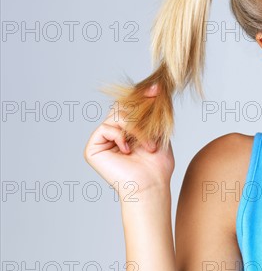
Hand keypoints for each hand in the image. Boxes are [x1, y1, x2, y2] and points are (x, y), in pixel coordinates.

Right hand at [83, 84, 173, 200]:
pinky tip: (128, 151)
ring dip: (136, 129)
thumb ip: (154, 111)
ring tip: (148, 146)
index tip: (156, 89)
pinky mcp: (93, 149)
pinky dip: (120, 136)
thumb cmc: (157, 164)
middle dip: (140, 111)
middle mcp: (112, 133)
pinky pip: (106, 128)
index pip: (129, 105)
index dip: (141, 96)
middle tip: (154, 117)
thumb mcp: (159, 131)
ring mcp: (102, 140)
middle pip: (122, 107)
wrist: (151, 184)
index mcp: (126, 129)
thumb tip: (155, 86)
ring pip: (117, 116)